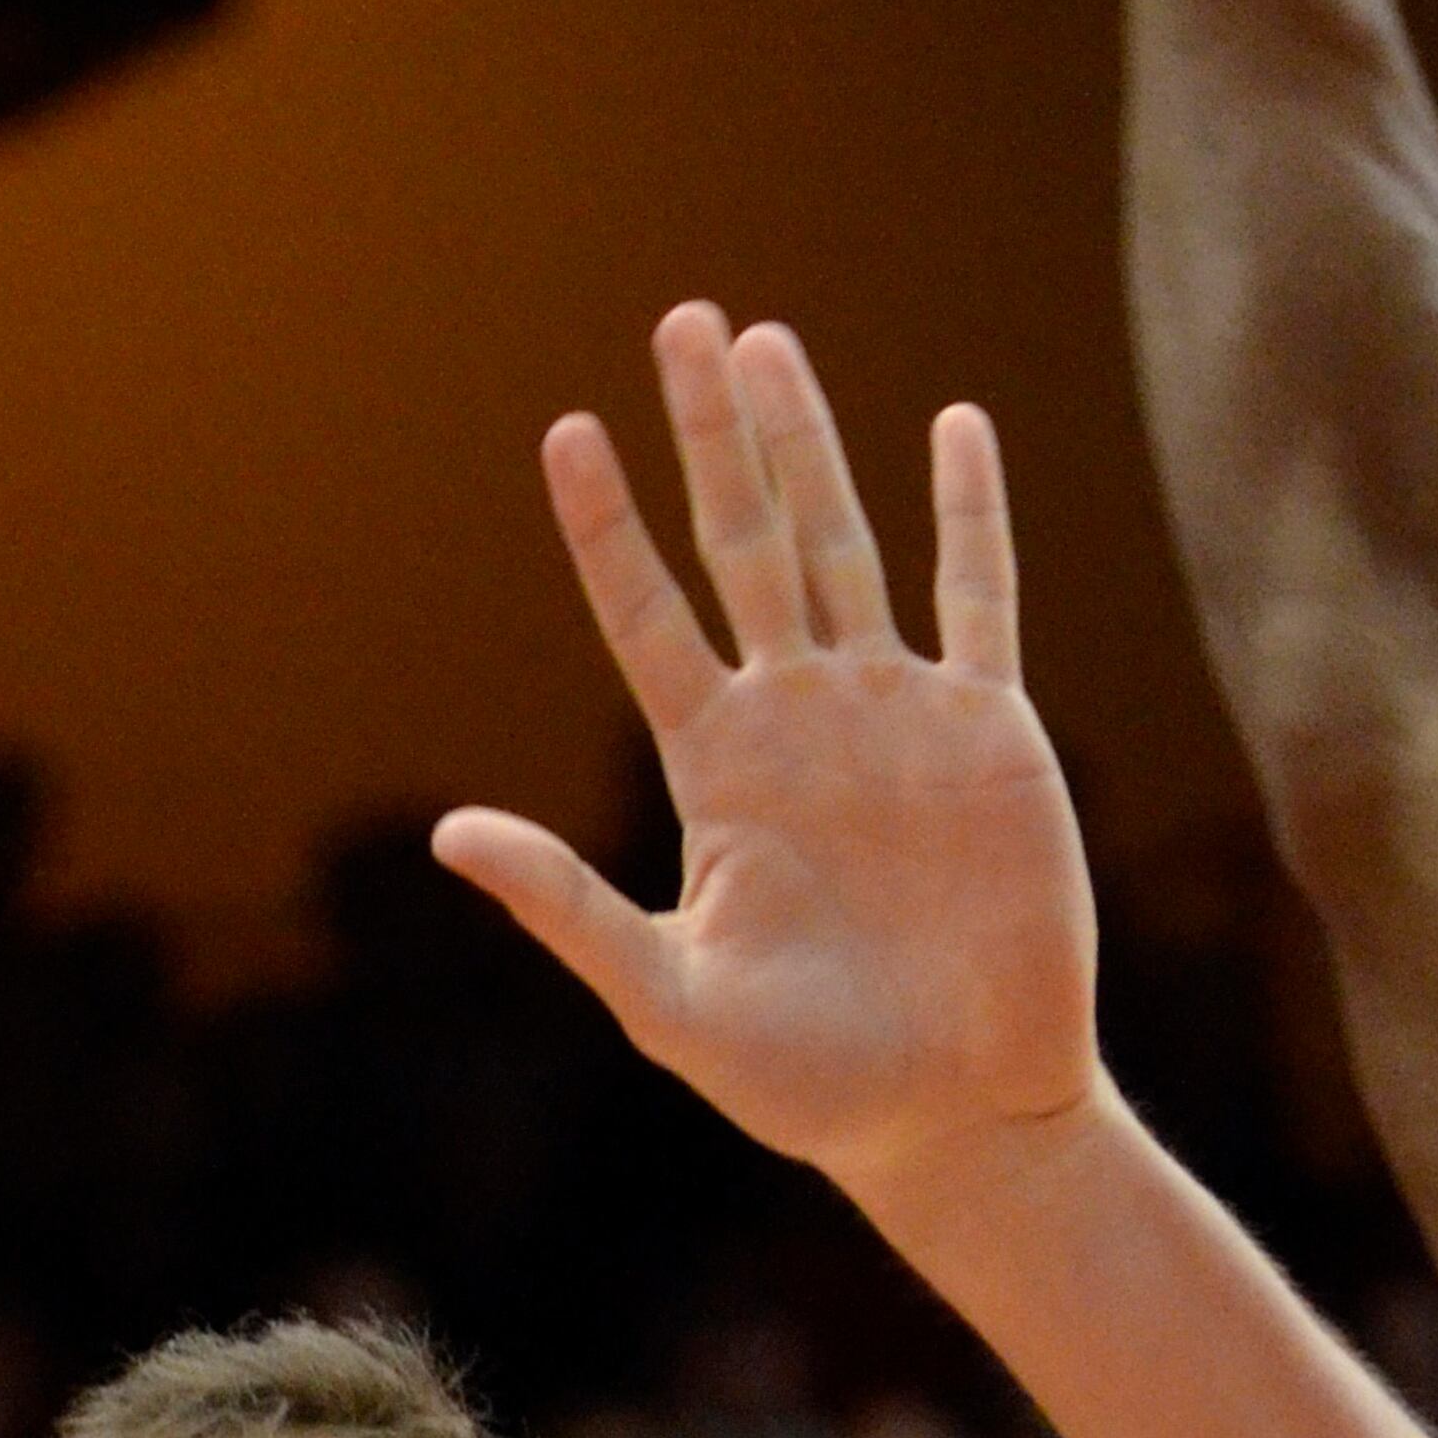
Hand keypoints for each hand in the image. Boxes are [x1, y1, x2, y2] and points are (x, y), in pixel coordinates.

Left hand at [433, 305, 1098, 1225]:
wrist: (957, 1115)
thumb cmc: (806, 1084)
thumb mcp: (666, 996)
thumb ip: (565, 907)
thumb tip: (447, 834)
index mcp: (714, 768)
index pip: (648, 616)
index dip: (608, 527)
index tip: (568, 434)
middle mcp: (797, 720)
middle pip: (743, 542)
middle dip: (712, 436)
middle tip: (684, 322)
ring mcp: (894, 715)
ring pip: (844, 544)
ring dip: (809, 444)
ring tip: (769, 341)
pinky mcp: (989, 732)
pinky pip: (979, 598)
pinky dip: (971, 514)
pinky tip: (953, 426)